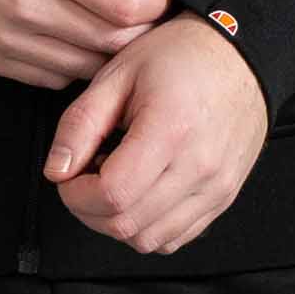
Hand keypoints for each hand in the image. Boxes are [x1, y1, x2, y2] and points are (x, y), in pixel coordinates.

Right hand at [0, 0, 187, 87]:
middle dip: (141, 29)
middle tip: (146, 10)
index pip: (126, 4)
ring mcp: (7, 38)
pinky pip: (52, 78)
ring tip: (113, 25)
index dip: (155, 1)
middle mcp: (27, 5)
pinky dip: (75, 63)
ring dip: (111, 52)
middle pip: (111, 41)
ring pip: (85, 67)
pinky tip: (75, 37)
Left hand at [41, 9, 267, 255]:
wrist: (238, 53)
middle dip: (90, 210)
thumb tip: (56, 170)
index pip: (112, 195)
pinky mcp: (224, 198)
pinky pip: (175, 237)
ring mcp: (216, 187)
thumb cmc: (181, 54)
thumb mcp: (120, 72)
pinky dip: (147, 225)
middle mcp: (199, 167)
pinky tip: (141, 189)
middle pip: (128, 225)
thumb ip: (82, 122)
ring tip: (115, 177)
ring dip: (118, 220)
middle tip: (85, 174)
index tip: (68, 175)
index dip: (77, 195)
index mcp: (170, 130)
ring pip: (150, 240)